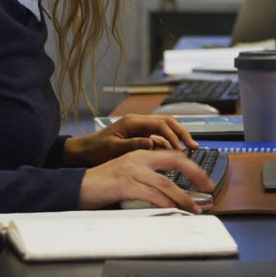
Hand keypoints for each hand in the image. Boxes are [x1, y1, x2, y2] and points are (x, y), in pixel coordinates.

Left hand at [64, 114, 198, 166]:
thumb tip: (152, 142)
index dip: (173, 136)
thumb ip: (133, 145)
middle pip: (167, 122)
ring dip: (177, 137)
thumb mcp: (113, 149)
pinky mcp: (138, 137)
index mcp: (133, 122)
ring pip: (164, 128)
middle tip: (193, 146)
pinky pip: (158, 137)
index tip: (181, 150)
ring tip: (189, 149)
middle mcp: (138, 122)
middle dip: (182, 133)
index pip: (160, 124)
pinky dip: (168, 144)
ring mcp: (139, 129)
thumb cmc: (94, 150)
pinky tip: (174, 154)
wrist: (82, 152)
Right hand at [78, 149, 213, 211]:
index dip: (192, 166)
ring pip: (166, 183)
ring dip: (183, 198)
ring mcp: (132, 170)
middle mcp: (138, 158)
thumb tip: (170, 192)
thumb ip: (147, 177)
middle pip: (175, 162)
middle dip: (196, 174)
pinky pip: (152, 195)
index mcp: (140, 153)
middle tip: (209, 187)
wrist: (77, 185)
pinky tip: (174, 210)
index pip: (173, 155)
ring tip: (194, 208)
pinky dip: (166, 204)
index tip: (204, 178)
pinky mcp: (125, 184)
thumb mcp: (128, 173)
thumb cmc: (102, 183)